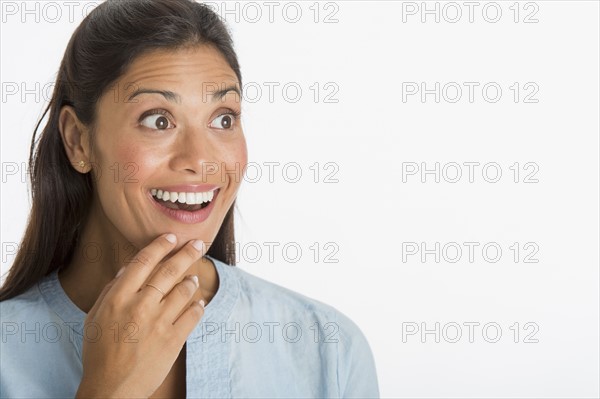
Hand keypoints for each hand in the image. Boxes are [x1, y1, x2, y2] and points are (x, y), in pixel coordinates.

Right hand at [75, 234, 205, 397]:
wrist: (111, 388)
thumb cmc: (100, 352)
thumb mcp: (95, 318)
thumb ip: (111, 291)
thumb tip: (126, 269)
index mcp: (118, 298)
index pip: (143, 261)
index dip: (160, 246)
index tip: (171, 237)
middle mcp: (140, 306)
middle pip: (169, 271)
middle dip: (187, 253)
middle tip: (198, 243)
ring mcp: (159, 322)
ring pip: (184, 290)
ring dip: (191, 280)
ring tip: (193, 276)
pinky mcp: (174, 339)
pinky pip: (193, 314)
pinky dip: (199, 305)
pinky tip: (199, 302)